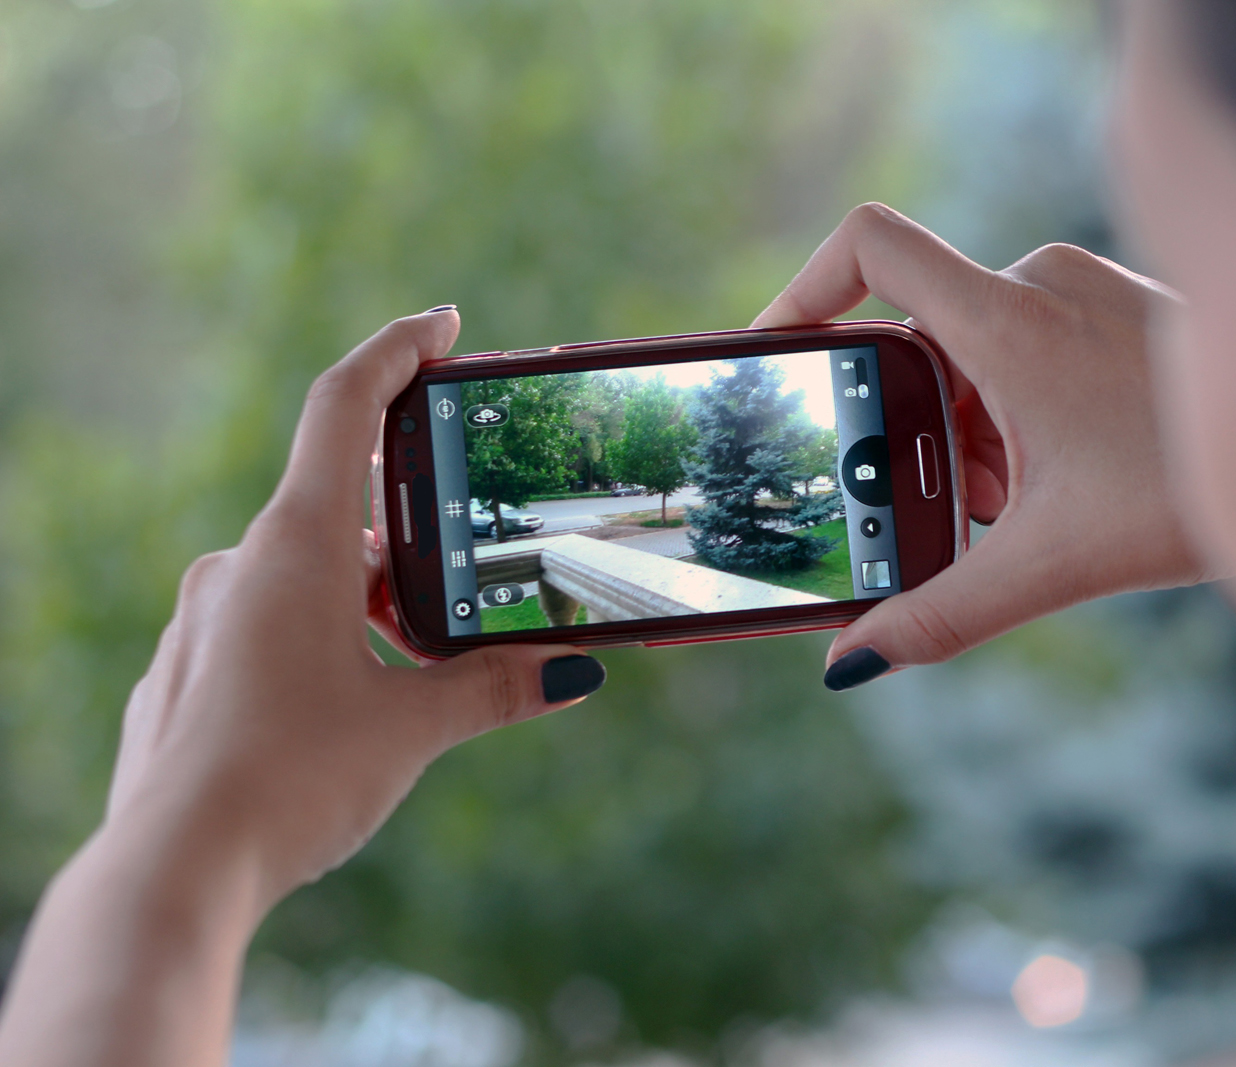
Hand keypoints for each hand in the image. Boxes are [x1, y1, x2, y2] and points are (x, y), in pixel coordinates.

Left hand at [106, 309, 606, 906]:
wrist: (172, 871)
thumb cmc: (290, 781)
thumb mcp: (412, 727)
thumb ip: (495, 687)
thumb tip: (574, 670)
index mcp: (297, 547)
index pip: (345, 407)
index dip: (396, 350)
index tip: (442, 323)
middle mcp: (241, 564)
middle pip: (339, 502)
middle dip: (411, 531)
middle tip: (468, 572)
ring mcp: (205, 615)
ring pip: (304, 570)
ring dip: (369, 593)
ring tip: (418, 660)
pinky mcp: (190, 668)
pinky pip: (266, 620)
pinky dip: (322, 633)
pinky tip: (348, 702)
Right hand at [754, 204, 1210, 688]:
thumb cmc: (1197, 491)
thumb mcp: (1053, 561)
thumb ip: (940, 612)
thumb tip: (853, 658)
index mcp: (1012, 318)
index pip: (870, 246)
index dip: (801, 286)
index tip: (780, 352)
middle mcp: (1041, 282)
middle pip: (915, 334)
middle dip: (908, 425)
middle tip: (934, 497)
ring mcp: (1080, 290)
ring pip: (970, 351)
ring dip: (965, 433)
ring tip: (1014, 502)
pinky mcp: (1108, 307)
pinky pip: (1020, 347)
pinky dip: (1007, 417)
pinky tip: (1052, 479)